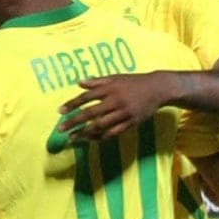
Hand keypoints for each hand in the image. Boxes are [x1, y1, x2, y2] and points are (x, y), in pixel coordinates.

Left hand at [57, 72, 174, 142]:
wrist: (158, 88)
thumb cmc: (134, 82)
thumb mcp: (116, 77)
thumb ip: (97, 81)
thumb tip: (79, 83)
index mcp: (110, 88)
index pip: (86, 97)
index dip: (72, 104)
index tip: (60, 111)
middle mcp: (115, 100)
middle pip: (91, 113)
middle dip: (74, 121)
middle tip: (60, 129)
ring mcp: (123, 113)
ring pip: (101, 125)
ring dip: (85, 133)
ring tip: (73, 138)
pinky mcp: (131, 122)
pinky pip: (114, 132)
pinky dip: (102, 137)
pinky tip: (91, 140)